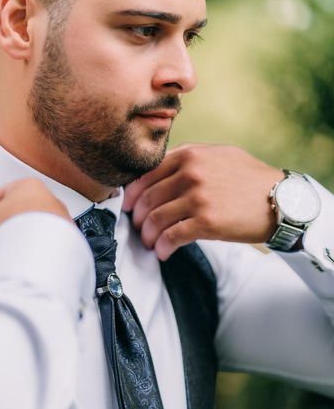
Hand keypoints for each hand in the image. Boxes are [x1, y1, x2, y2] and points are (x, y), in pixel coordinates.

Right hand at [0, 178, 70, 250]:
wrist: (41, 254)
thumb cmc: (12, 228)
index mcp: (27, 186)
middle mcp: (48, 199)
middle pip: (13, 213)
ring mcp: (60, 221)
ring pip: (29, 229)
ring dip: (15, 240)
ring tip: (3, 254)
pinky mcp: (67, 242)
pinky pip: (43, 244)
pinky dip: (31, 251)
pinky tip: (20, 261)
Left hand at [122, 144, 284, 259]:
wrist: (281, 200)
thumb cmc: (247, 178)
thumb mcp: (217, 154)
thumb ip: (186, 157)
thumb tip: (155, 168)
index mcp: (188, 154)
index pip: (145, 175)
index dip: (131, 195)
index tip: (128, 206)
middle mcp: (190, 173)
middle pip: (147, 199)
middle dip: (138, 218)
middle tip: (139, 228)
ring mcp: (198, 197)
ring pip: (155, 219)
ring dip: (148, 235)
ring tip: (150, 243)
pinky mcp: (206, 222)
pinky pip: (172, 237)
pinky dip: (162, 247)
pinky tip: (162, 253)